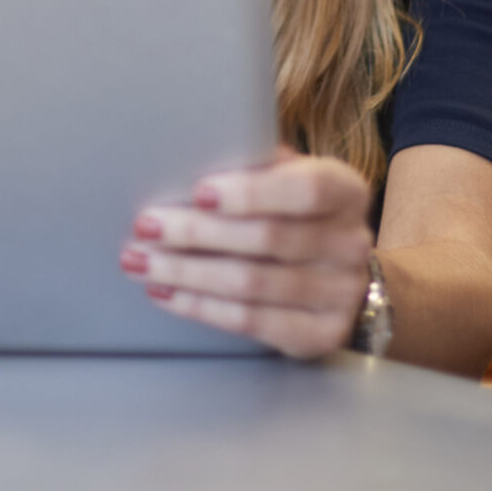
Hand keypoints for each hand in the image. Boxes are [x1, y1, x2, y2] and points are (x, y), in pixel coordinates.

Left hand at [120, 151, 373, 358]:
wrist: (345, 275)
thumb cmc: (298, 213)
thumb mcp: (290, 178)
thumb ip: (256, 166)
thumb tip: (192, 155)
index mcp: (347, 191)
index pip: (306, 190)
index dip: (252, 192)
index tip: (198, 192)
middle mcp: (351, 243)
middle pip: (268, 239)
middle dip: (196, 232)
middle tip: (145, 227)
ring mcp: (341, 294)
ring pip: (251, 284)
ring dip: (186, 272)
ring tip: (140, 261)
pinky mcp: (321, 334)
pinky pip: (251, 321)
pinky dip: (201, 306)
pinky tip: (167, 292)